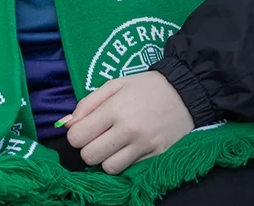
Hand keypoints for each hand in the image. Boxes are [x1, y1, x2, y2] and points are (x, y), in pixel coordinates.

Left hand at [60, 71, 193, 174]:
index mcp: (114, 109)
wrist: (186, 92)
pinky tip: (129, 149)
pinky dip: (124, 162)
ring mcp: (144, 145)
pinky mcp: (157, 156)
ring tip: (114, 146)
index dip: (76, 134)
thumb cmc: (146, 87)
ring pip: (108, 168)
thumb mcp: (114, 85)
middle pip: (89, 156)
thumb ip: (87, 104)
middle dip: (89, 149)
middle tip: (98, 138)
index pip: (77, 136)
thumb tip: (67, 124)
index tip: (85, 130)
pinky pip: (129, 169)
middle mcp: (128, 130)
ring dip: (106, 159)